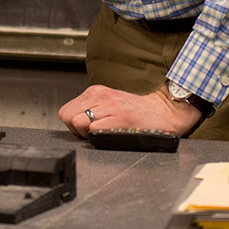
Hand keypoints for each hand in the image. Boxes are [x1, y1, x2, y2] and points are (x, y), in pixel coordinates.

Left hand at [57, 84, 201, 137]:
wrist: (163, 112)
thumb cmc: (136, 113)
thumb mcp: (107, 103)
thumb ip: (90, 109)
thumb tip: (72, 124)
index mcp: (95, 92)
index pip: (65, 111)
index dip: (73, 125)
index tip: (86, 129)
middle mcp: (100, 95)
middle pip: (67, 116)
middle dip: (76, 130)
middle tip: (92, 133)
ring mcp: (110, 105)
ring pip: (77, 122)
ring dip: (86, 134)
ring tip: (102, 134)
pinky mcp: (120, 117)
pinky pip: (93, 129)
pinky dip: (98, 137)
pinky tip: (111, 135)